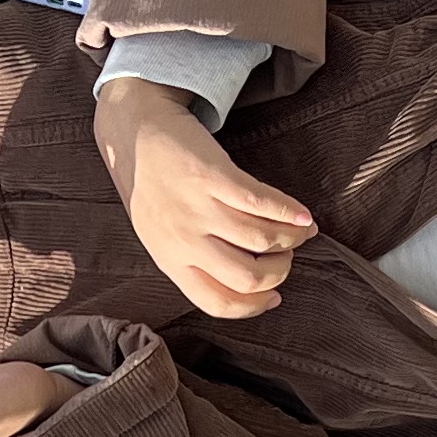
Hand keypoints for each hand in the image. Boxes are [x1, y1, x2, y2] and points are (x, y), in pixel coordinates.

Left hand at [95, 77, 315, 318]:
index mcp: (169, 260)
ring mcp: (197, 208)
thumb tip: (245, 282)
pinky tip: (303, 216)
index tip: (274, 297)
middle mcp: (183, 240)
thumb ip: (193, 259)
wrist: (133, 131)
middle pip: (246, 277)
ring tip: (299, 232)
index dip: (254, 306)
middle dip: (278, 272)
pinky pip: (261, 203)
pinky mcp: (212, 176)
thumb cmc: (150, 185)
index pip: (218, 302)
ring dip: (289, 239)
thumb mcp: (159, 234)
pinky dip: (289, 212)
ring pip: (260, 239)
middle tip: (285, 258)